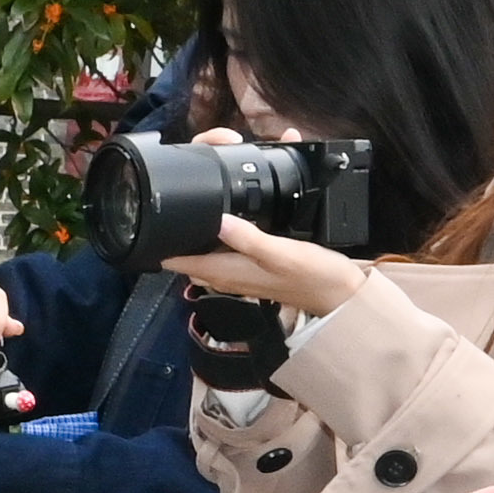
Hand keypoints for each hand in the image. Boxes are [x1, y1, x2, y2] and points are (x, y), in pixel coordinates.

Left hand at [160, 215, 367, 315]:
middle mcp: (224, 274)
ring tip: (202, 202)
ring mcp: (237, 270)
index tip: (154, 216)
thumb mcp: (281, 252)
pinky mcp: (251, 265)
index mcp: (224, 272)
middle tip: (178, 200)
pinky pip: (227, 247)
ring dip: (202, 230)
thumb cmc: (312, 276)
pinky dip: (224, 232)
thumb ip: (248, 238)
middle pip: (187, 251)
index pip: (176, 261)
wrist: (339, 292)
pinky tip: (234, 214)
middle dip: (179, 230)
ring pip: (206, 248)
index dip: (161, 241)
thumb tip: (216, 220)